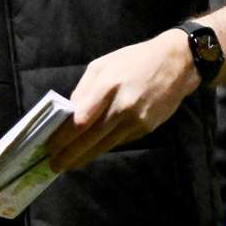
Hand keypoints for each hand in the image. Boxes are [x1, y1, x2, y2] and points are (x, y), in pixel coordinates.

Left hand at [47, 31, 197, 171]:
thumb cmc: (134, 60)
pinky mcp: (146, 128)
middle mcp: (122, 105)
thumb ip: (84, 90)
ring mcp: (136, 120)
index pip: (80, 120)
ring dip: (84, 156)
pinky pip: (119, 141)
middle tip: (54, 165)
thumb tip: (69, 115)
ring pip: (105, 145)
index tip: (49, 146)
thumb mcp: (103, 65)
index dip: (63, 137)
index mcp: (108, 85)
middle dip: (69, 154)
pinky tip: (92, 151)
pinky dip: (103, 147)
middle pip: (90, 138)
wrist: (177, 64)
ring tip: (69, 164)